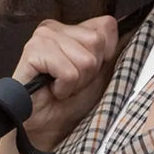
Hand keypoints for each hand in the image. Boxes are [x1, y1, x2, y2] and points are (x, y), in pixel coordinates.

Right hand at [10, 13, 120, 152]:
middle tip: (72, 82)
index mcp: (70, 29)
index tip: (87, 72)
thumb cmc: (70, 102)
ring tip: (62, 87)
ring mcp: (42, 37)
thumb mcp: (99, 73)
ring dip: (77, 82)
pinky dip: (65, 88)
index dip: (104, 57)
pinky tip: (53, 90)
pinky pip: (68, 72)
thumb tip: (120, 30)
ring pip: (85, 59)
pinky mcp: (33, 52)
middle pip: (97, 42)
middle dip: (90, 71)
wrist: (47, 127)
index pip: (106, 26)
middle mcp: (54, 28)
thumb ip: (109, 50)